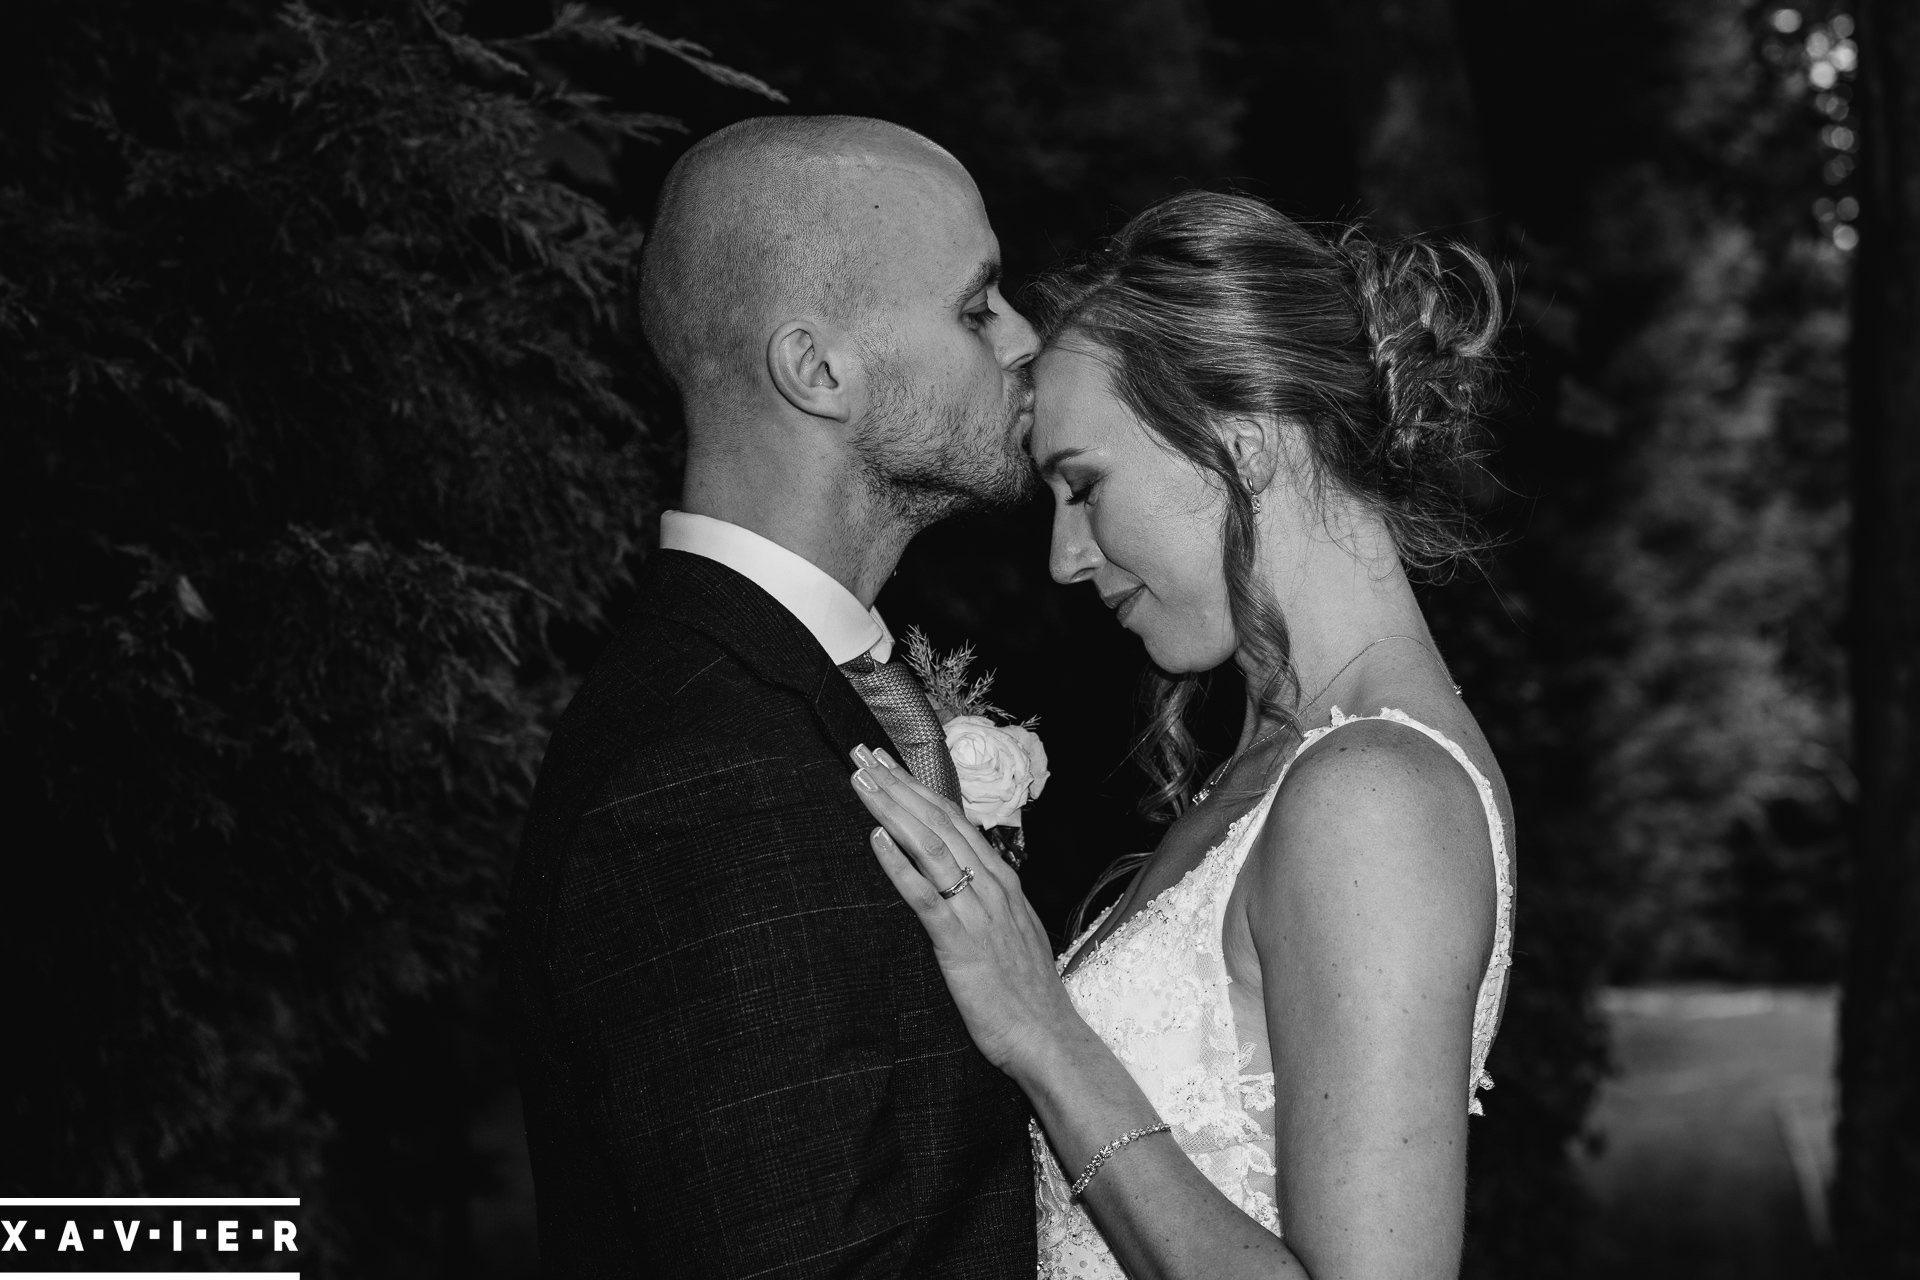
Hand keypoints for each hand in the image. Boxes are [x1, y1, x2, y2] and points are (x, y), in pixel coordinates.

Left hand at [850, 745, 1080, 1075]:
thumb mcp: (1011, 931)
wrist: (1047, 1036)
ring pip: (930, 847)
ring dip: (893, 811)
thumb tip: (962, 882)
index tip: (888, 765)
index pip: (954, 821)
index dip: (918, 789)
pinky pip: (925, 895)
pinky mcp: (960, 942)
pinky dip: (899, 864)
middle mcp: (991, 885)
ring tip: (862, 783)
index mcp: (1001, 880)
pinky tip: (876, 840)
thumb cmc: (1026, 992)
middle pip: (938, 822)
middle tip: (863, 755)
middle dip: (898, 786)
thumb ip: (987, 901)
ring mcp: (977, 911)